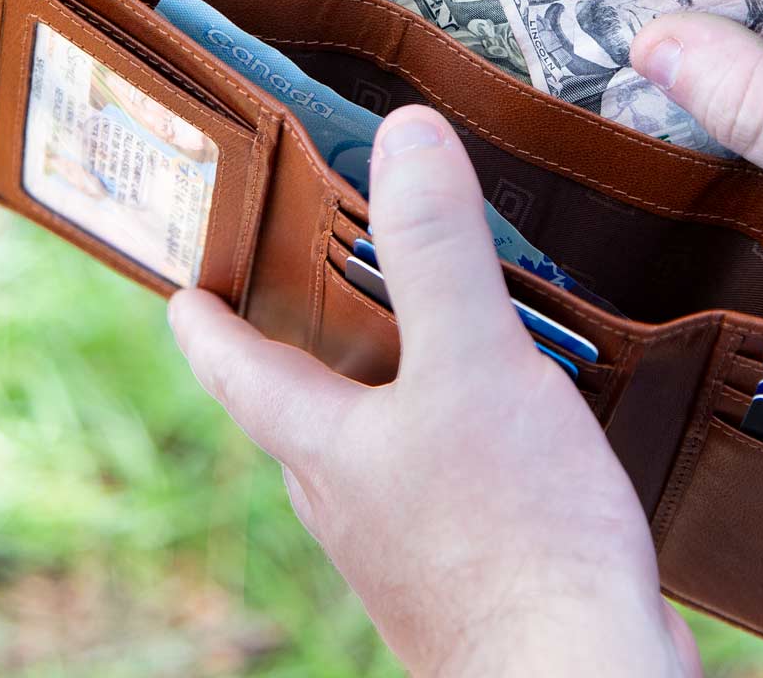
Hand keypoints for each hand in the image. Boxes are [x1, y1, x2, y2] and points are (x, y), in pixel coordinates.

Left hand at [169, 106, 699, 677]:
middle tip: (318, 290)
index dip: (207, 325)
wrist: (578, 674)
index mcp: (330, 446)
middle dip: (302, 349)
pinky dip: (454, 429)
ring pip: (375, 445)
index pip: (239, 372)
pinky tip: (506, 420)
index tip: (184, 291)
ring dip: (385, 389)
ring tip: (427, 339)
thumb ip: (437, 251)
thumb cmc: (515, 534)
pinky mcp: (470, 564)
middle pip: (303, 409)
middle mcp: (354, 497)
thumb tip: (404, 138)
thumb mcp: (473, 363)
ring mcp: (409, 539)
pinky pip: (441, 476)